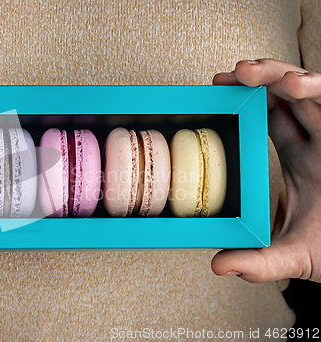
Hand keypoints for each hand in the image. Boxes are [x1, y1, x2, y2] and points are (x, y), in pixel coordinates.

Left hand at [211, 58, 320, 282]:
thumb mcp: (296, 256)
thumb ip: (259, 261)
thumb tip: (218, 266)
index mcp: (302, 158)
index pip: (270, 118)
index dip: (245, 101)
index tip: (216, 92)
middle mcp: (319, 141)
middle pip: (287, 96)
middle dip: (259, 78)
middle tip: (230, 76)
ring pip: (312, 89)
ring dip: (284, 76)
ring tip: (253, 74)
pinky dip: (318, 88)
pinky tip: (296, 86)